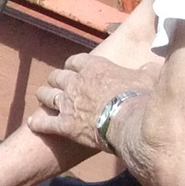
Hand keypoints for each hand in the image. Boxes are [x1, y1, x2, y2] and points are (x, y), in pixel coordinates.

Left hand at [26, 54, 161, 150]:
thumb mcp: (148, 77)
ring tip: (42, 96)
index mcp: (95, 67)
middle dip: (56, 79)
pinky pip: (44, 123)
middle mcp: (76, 82)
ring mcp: (67, 104)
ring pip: (46, 95)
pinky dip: (38, 123)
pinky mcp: (63, 125)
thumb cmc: (141, 98)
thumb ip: (146, 70)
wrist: (129, 122)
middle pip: (58, 76)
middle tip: (56, 82)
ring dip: (43, 95)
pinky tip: (33, 123)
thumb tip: (151, 66)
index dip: (73, 64)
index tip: (74, 67)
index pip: (76, 60)